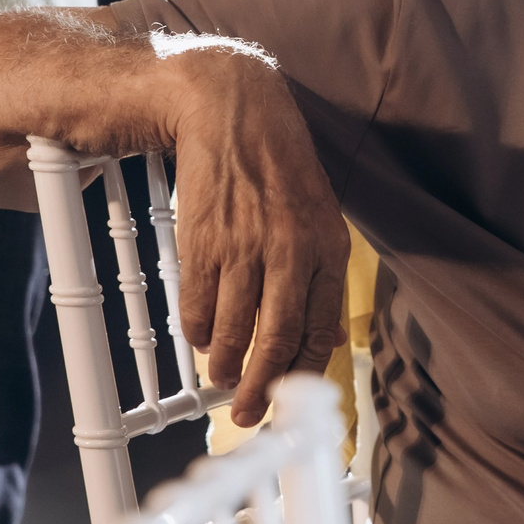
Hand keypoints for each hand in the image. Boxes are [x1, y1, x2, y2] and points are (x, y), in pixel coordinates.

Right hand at [167, 50, 351, 427]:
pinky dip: (196, 332)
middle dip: (260, 389)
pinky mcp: (202, 242)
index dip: (303, 374)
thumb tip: (325, 333)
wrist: (231, 108)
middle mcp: (290, 251)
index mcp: (328, 246)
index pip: (319, 329)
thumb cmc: (279, 161)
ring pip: (232, 330)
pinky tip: (199, 339)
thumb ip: (321, 271)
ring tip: (220, 379)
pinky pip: (197, 305)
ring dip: (223, 365)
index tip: (291, 401)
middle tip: (247, 414)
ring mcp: (244, 248)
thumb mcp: (318, 211)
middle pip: (276, 341)